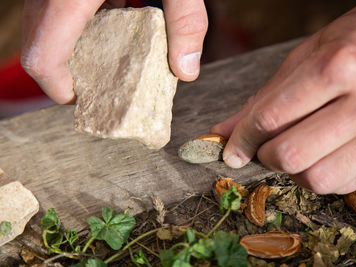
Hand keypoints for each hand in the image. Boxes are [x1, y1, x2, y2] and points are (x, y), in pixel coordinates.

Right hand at [21, 0, 206, 103]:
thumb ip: (184, 20)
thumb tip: (187, 71)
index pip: (41, 57)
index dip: (56, 88)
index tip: (79, 100)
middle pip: (39, 41)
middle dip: (64, 69)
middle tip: (97, 81)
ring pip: (47, 21)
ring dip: (73, 44)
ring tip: (110, 54)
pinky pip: (61, 2)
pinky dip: (82, 18)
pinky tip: (116, 15)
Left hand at [211, 0, 355, 193]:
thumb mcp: (312, 51)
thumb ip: (268, 94)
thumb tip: (226, 130)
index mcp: (337, 67)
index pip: (270, 118)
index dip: (241, 139)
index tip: (231, 149)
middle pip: (290, 156)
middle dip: (264, 156)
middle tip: (264, 145)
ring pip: (316, 179)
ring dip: (294, 171)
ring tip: (297, 148)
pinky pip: (344, 184)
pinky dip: (321, 175)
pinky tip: (322, 154)